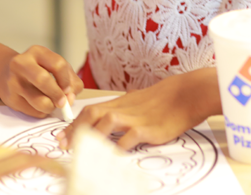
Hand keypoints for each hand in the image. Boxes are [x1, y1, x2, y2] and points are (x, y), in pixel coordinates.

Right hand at [0, 45, 83, 117]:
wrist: (5, 73)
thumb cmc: (37, 69)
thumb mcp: (53, 66)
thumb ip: (69, 79)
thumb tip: (71, 98)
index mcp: (37, 52)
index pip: (57, 64)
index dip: (66, 80)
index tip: (68, 89)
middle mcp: (22, 64)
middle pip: (44, 80)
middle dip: (58, 95)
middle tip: (63, 102)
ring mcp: (14, 82)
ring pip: (39, 101)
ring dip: (51, 107)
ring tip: (51, 104)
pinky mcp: (10, 98)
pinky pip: (33, 112)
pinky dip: (41, 112)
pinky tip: (39, 106)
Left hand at [57, 68, 220, 149]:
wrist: (188, 93)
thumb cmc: (167, 98)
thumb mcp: (140, 100)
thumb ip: (126, 108)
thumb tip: (114, 113)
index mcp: (120, 103)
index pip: (90, 111)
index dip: (74, 124)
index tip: (61, 136)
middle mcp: (124, 109)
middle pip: (92, 115)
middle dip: (75, 131)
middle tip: (64, 145)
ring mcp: (136, 118)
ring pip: (106, 122)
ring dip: (91, 136)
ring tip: (80, 150)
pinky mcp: (149, 129)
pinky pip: (129, 138)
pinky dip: (118, 147)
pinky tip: (111, 156)